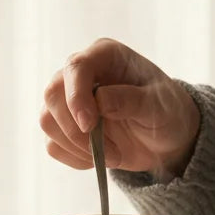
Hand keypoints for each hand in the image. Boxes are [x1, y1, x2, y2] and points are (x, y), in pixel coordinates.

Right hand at [41, 38, 200, 177]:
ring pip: (47, 121)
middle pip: (53, 94)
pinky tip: (101, 158)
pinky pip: (53, 145)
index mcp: (105, 56)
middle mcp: (81, 73)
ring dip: (77, 146)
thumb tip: (100, 100)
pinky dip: (75, 158)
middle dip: (75, 129)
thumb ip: (131, 101)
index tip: (89, 124)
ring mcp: (69, 100)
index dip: (76, 96)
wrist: (166, 138)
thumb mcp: (159, 106)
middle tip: (109, 151)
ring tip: (113, 155)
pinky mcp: (65, 126)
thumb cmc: (166, 111)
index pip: (76, 67)